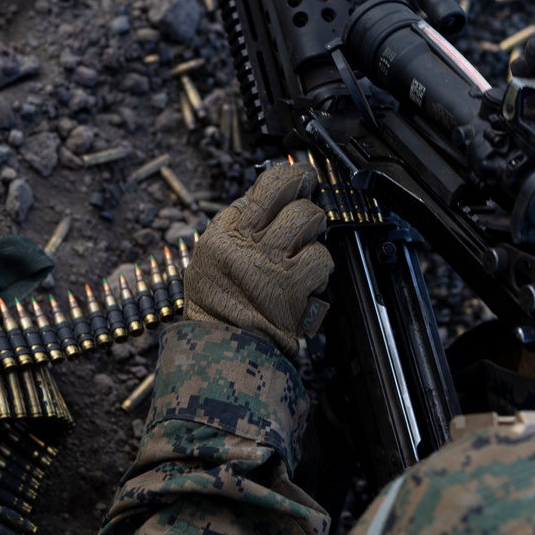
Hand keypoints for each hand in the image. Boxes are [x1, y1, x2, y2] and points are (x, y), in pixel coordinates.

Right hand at [183, 164, 333, 356]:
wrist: (221, 357)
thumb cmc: (220, 312)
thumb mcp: (212, 263)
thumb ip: (240, 231)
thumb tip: (276, 200)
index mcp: (221, 234)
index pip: (263, 187)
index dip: (290, 177)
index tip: (302, 178)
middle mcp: (241, 243)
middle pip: (288, 193)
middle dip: (307, 198)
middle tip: (310, 208)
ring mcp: (265, 262)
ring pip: (308, 217)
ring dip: (315, 231)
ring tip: (307, 247)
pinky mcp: (289, 287)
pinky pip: (320, 257)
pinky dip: (322, 269)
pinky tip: (311, 280)